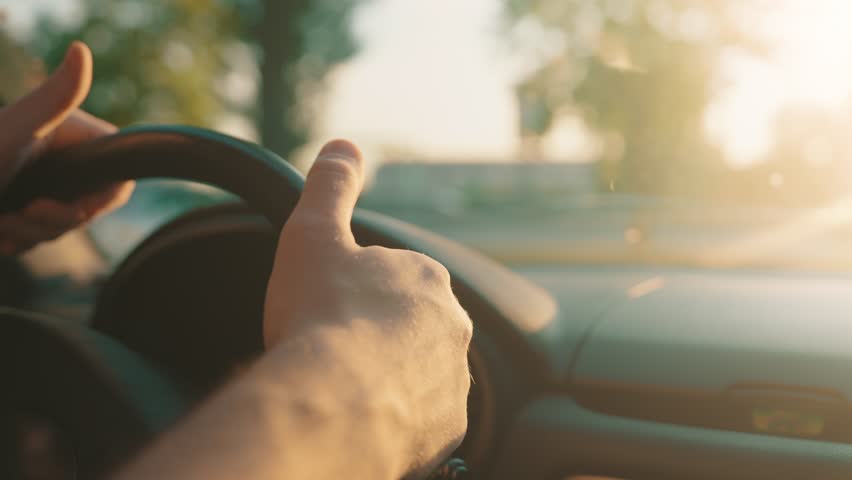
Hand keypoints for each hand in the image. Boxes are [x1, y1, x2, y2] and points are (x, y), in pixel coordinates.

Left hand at [0, 41, 133, 254]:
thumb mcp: (17, 129)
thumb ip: (55, 96)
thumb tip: (80, 49)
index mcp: (72, 135)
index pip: (118, 182)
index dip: (95, 204)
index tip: (58, 206)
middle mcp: (62, 158)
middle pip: (88, 210)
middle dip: (50, 223)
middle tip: (17, 215)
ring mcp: (42, 184)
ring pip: (62, 227)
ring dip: (28, 234)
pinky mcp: (22, 205)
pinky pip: (38, 237)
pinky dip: (17, 241)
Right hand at [264, 139, 471, 477]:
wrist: (335, 404)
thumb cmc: (323, 316)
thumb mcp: (313, 233)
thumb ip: (330, 186)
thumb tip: (345, 145)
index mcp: (426, 279)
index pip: (396, 279)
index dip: (357, 294)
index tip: (329, 312)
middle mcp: (453, 327)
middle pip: (411, 327)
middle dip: (378, 336)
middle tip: (332, 352)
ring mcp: (454, 380)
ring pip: (419, 373)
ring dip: (389, 377)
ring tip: (344, 389)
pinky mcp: (448, 428)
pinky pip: (422, 418)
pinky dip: (397, 418)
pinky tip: (362, 419)